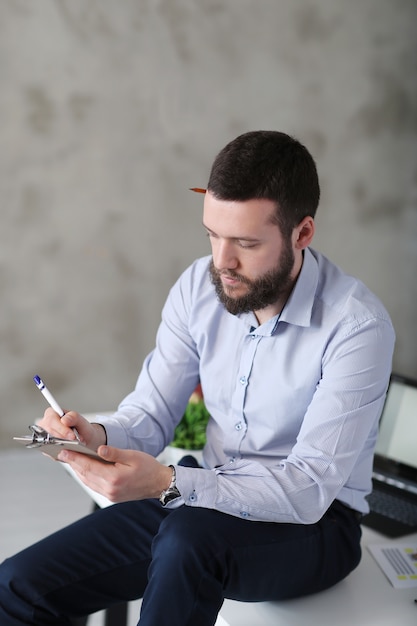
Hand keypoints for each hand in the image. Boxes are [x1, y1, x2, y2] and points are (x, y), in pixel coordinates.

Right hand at [38, 408, 106, 450]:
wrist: (86, 439)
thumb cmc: (81, 428)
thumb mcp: (81, 420)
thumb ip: (74, 417)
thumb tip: (64, 420)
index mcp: (52, 414)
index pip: (51, 420)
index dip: (61, 428)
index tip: (72, 436)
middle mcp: (45, 425)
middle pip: (47, 432)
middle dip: (62, 438)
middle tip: (75, 441)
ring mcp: (44, 437)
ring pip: (47, 443)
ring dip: (61, 445)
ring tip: (74, 445)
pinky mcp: (45, 448)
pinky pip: (49, 452)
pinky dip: (60, 452)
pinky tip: (68, 450)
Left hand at [57, 445, 172, 502]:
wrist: (159, 484)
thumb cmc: (148, 468)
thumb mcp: (133, 456)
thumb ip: (114, 453)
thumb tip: (99, 448)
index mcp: (114, 478)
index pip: (89, 466)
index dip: (75, 458)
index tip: (64, 451)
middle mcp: (109, 489)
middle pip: (85, 474)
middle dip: (73, 463)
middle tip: (62, 453)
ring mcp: (109, 494)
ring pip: (87, 481)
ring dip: (78, 470)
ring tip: (70, 459)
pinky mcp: (111, 496)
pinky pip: (93, 485)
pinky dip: (86, 476)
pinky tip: (83, 469)